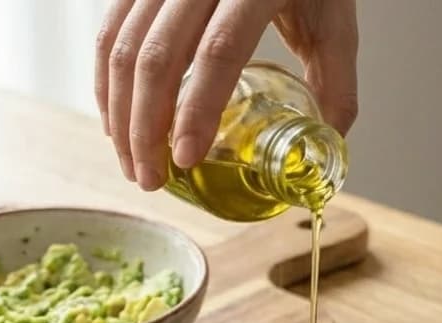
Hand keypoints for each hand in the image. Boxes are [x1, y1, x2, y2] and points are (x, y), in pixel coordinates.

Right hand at [95, 0, 358, 191]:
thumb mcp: (333, 22)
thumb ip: (335, 84)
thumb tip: (324, 148)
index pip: (218, 51)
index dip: (197, 110)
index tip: (185, 160)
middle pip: (157, 57)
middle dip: (145, 129)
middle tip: (151, 180)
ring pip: (123, 48)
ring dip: (120, 116)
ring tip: (133, 164)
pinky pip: (108, 33)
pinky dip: (106, 85)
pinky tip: (116, 124)